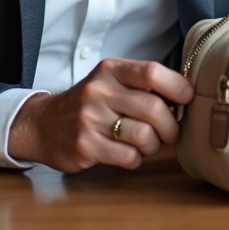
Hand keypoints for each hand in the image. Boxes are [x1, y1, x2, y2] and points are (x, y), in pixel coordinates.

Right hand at [7, 58, 194, 172]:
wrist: (42, 124)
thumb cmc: (86, 104)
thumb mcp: (108, 82)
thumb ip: (140, 85)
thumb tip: (183, 96)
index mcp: (109, 71)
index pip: (151, 72)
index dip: (177, 86)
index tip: (187, 98)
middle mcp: (99, 92)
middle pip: (154, 109)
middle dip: (170, 126)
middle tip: (170, 132)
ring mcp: (90, 120)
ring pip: (144, 136)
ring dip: (154, 145)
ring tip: (147, 144)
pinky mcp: (86, 146)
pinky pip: (128, 157)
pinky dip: (136, 159)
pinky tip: (128, 153)